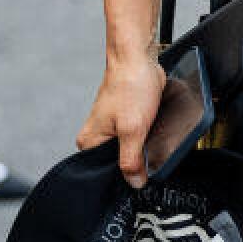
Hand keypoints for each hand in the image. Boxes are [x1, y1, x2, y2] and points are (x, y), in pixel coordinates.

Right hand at [77, 55, 165, 187]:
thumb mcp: (132, 129)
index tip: (143, 173)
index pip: (107, 172)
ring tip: (149, 132)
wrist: (139, 59)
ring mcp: (111, 128)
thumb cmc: (130, 85)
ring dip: (143, 146)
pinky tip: (152, 128)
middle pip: (120, 162)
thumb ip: (131, 160)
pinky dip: (146, 135)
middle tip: (148, 147)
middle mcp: (97, 136)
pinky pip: (137, 137)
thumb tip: (134, 183)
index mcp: (90, 141)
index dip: (127, 175)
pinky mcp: (126, 120)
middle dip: (137, 159)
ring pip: (132, 149)